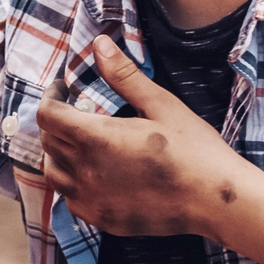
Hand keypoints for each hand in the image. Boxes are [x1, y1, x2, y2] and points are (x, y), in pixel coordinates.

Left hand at [38, 35, 249, 238]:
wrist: (215, 200)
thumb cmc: (194, 149)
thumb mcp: (161, 104)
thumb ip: (124, 75)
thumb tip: (98, 44)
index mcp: (97, 139)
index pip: (48, 115)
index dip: (50, 97)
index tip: (63, 90)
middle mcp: (86, 172)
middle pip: (49, 141)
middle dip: (57, 122)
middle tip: (78, 111)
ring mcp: (91, 200)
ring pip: (54, 173)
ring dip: (60, 153)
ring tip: (81, 142)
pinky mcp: (101, 219)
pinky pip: (70, 199)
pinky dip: (73, 183)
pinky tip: (94, 173)